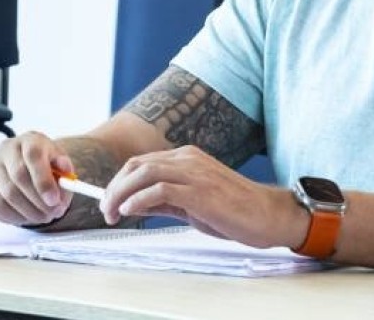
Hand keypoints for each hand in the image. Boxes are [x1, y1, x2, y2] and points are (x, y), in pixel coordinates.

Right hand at [0, 131, 74, 225]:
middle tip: (53, 214)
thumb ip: (66, 172)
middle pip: (19, 176)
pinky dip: (13, 217)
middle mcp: (7, 149)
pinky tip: (26, 218)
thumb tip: (66, 181)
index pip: (33, 156)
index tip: (54, 201)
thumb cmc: (47, 165)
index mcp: (30, 140)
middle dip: (38, 201)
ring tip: (43, 217)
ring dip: (28, 212)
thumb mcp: (61, 165)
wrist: (29, 165)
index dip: (44, 181)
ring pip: (6, 194)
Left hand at [100, 146, 307, 249]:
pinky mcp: (200, 191)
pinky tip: (130, 212)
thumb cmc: (235, 210)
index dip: (119, 182)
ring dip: (120, 194)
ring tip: (112, 214)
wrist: (267, 215)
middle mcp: (189, 159)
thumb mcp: (194, 203)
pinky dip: (139, 200)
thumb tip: (134, 205)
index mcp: (188, 158)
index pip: (141, 163)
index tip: (109, 204)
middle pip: (136, 165)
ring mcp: (195, 173)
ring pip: (144, 173)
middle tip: (105, 212)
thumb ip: (166, 200)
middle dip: (113, 188)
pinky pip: (159, 190)